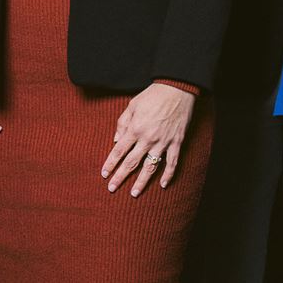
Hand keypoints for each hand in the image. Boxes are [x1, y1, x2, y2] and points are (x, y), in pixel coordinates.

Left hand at [104, 82, 195, 196]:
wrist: (177, 89)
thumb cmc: (153, 95)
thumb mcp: (132, 105)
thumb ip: (122, 123)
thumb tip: (116, 141)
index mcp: (135, 128)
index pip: (119, 151)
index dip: (110, 163)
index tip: (104, 174)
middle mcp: (148, 138)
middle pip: (131, 162)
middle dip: (120, 177)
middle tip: (112, 188)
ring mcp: (163, 142)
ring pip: (151, 166)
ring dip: (142, 181)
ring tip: (134, 193)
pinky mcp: (177, 142)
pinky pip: (172, 162)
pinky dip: (169, 174)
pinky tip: (163, 185)